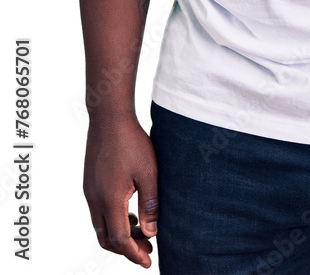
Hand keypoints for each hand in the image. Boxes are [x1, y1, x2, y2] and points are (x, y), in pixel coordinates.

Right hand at [83, 115, 157, 267]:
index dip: (134, 254)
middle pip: (106, 239)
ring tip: (141, 232)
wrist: (109, 118)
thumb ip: (150, 205)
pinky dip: (113, 220)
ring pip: (100, 226)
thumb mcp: (149, 173)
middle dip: (126, 249)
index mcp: (110, 200)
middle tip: (148, 249)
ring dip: (119, 235)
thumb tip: (151, 233)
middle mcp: (95, 199)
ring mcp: (89, 191)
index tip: (148, 262)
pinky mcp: (90, 183)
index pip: (120, 240)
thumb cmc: (132, 142)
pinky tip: (130, 212)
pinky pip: (98, 212)